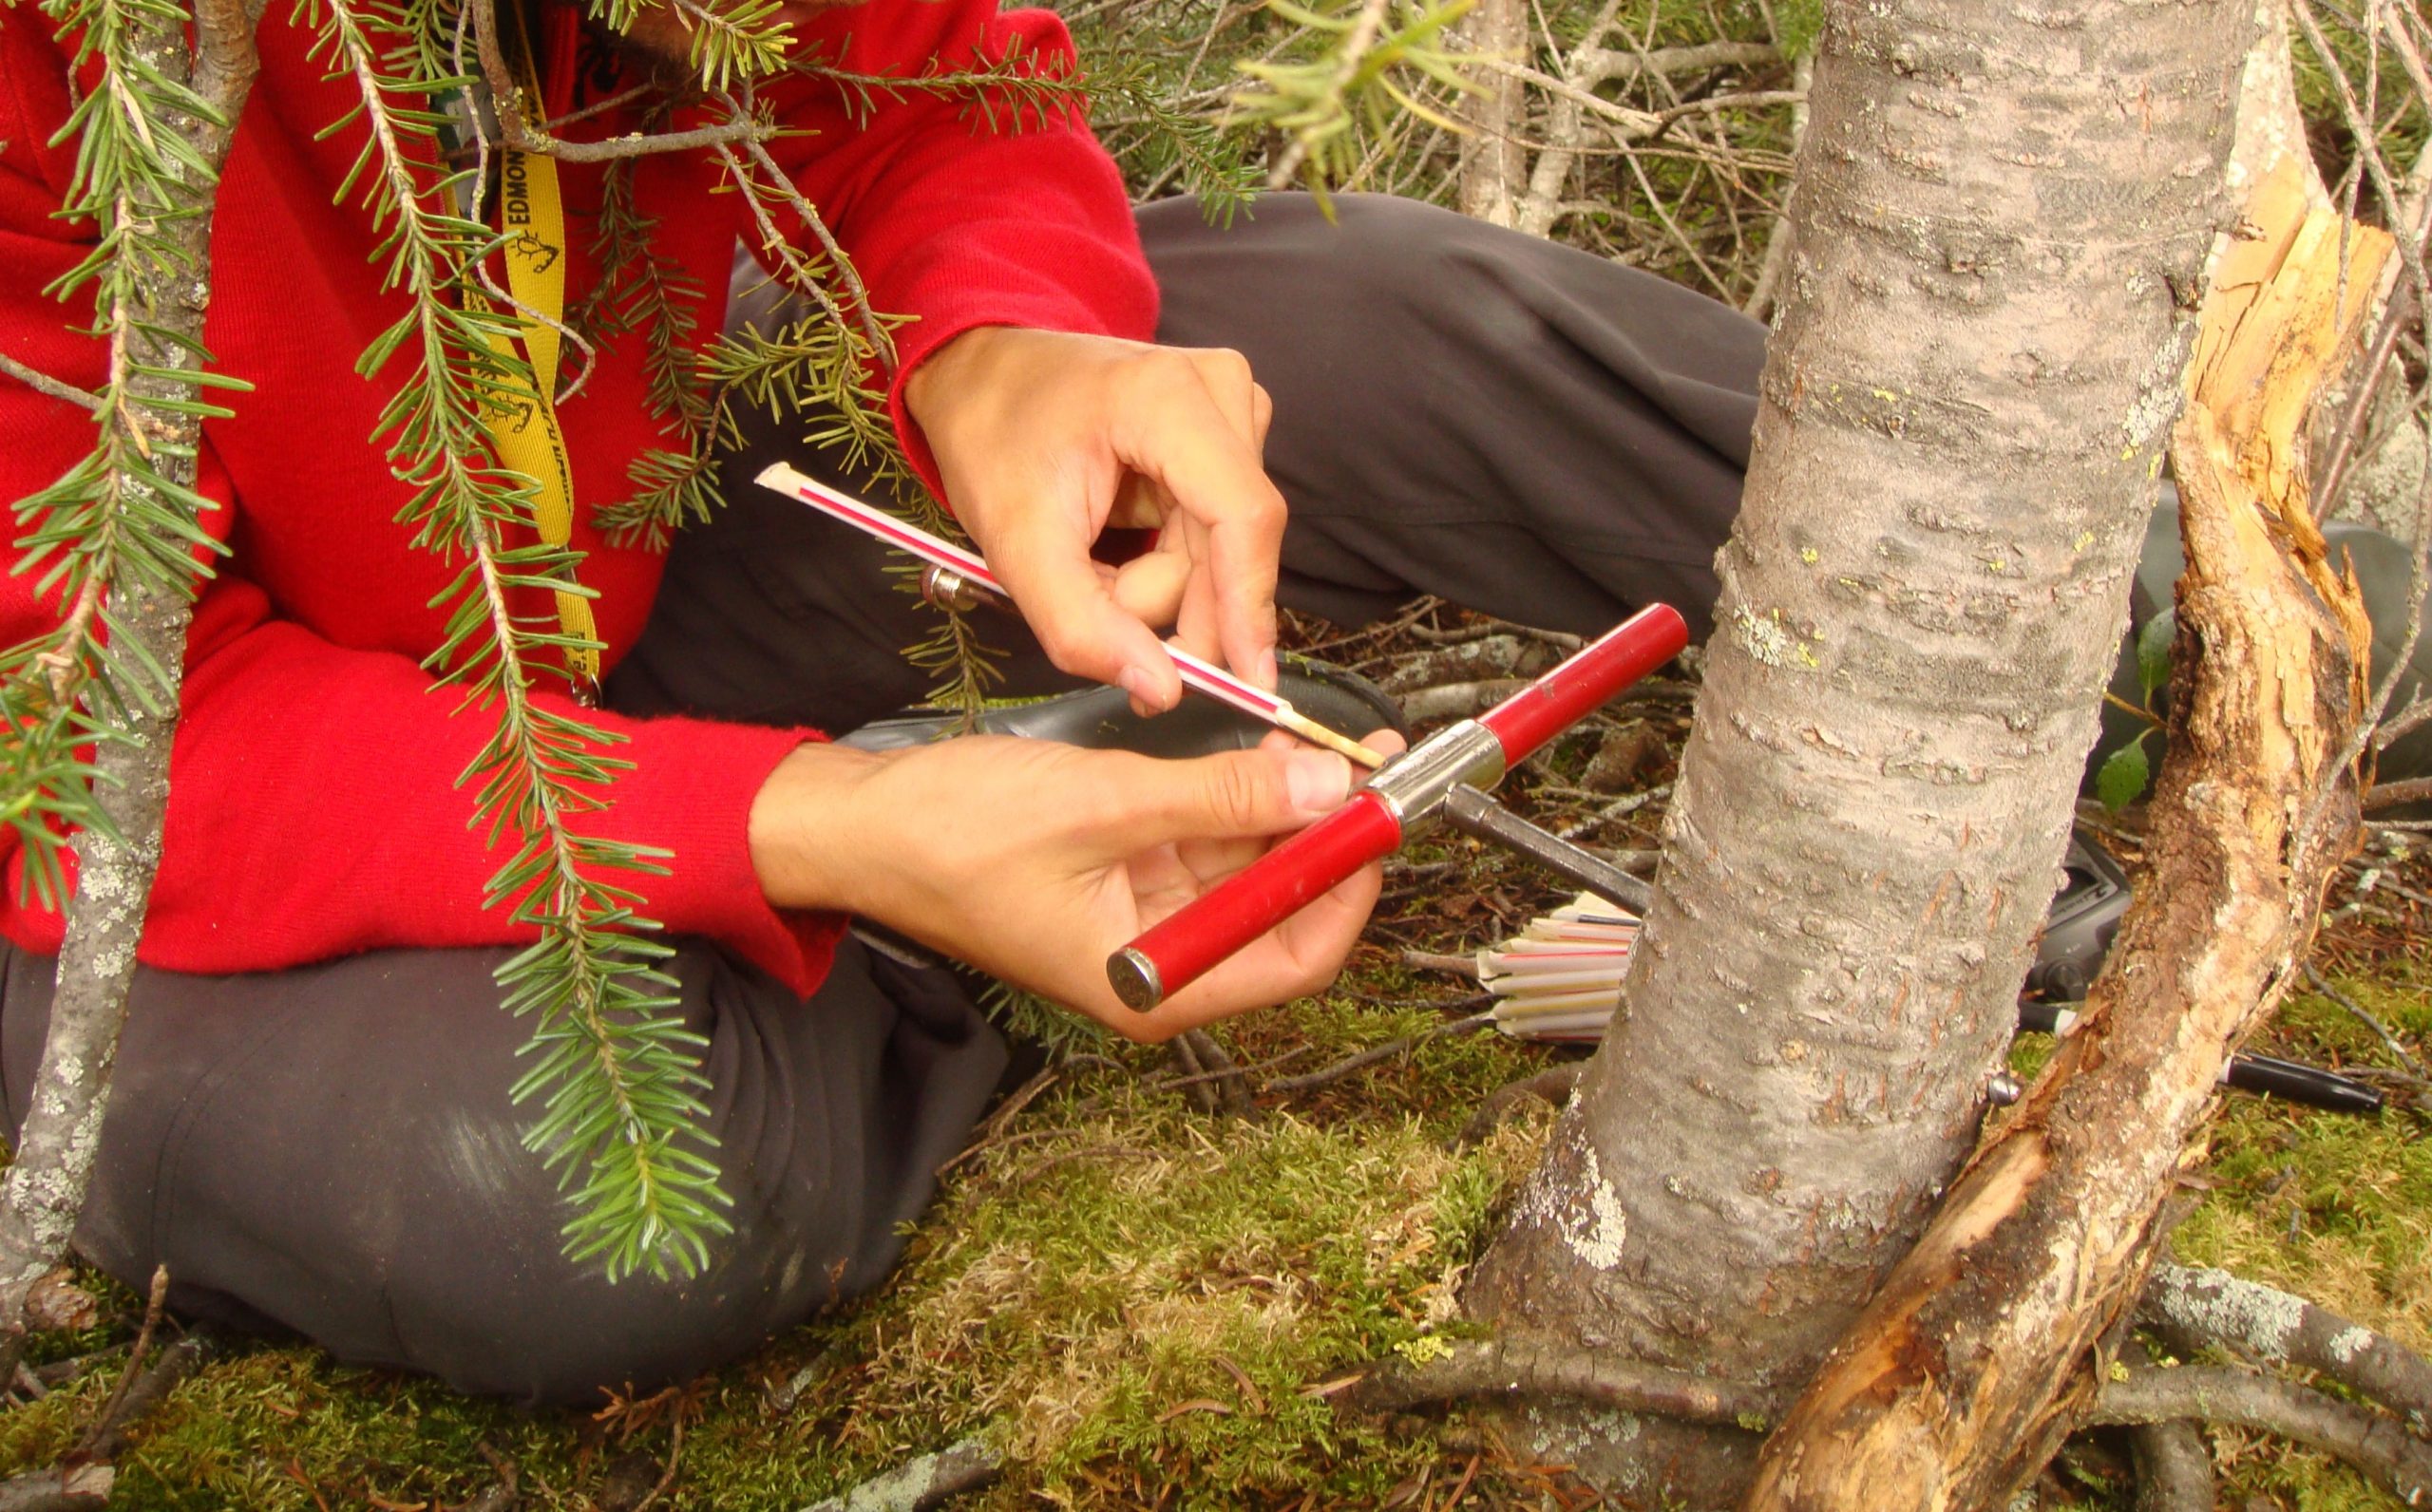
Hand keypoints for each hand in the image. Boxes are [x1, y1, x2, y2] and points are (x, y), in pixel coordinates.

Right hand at [748, 730, 1402, 1040]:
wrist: (861, 827)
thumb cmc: (954, 838)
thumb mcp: (1106, 805)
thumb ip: (1221, 797)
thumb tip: (1326, 790)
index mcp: (1155, 985)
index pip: (1295, 955)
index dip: (1348, 887)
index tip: (1379, 816)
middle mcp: (1160, 966)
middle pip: (1277, 908)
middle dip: (1325, 835)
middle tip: (1371, 764)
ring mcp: (1143, 921)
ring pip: (1246, 866)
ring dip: (1286, 807)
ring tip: (1331, 745)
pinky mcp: (1125, 878)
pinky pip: (1204, 841)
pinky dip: (1236, 797)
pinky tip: (1268, 750)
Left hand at [903, 327, 1284, 710]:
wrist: (983, 376)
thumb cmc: (993, 440)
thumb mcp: (1017, 545)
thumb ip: (1081, 626)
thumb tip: (1162, 690)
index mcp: (1166, 397)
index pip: (1242, 517)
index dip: (1248, 605)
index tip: (1246, 681)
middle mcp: (1217, 391)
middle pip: (1229, 545)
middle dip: (1162, 599)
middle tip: (1091, 602)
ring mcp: (1230, 408)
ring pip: (1222, 549)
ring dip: (1157, 582)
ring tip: (1091, 562)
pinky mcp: (1228, 433)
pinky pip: (1215, 534)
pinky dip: (1165, 561)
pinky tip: (1117, 544)